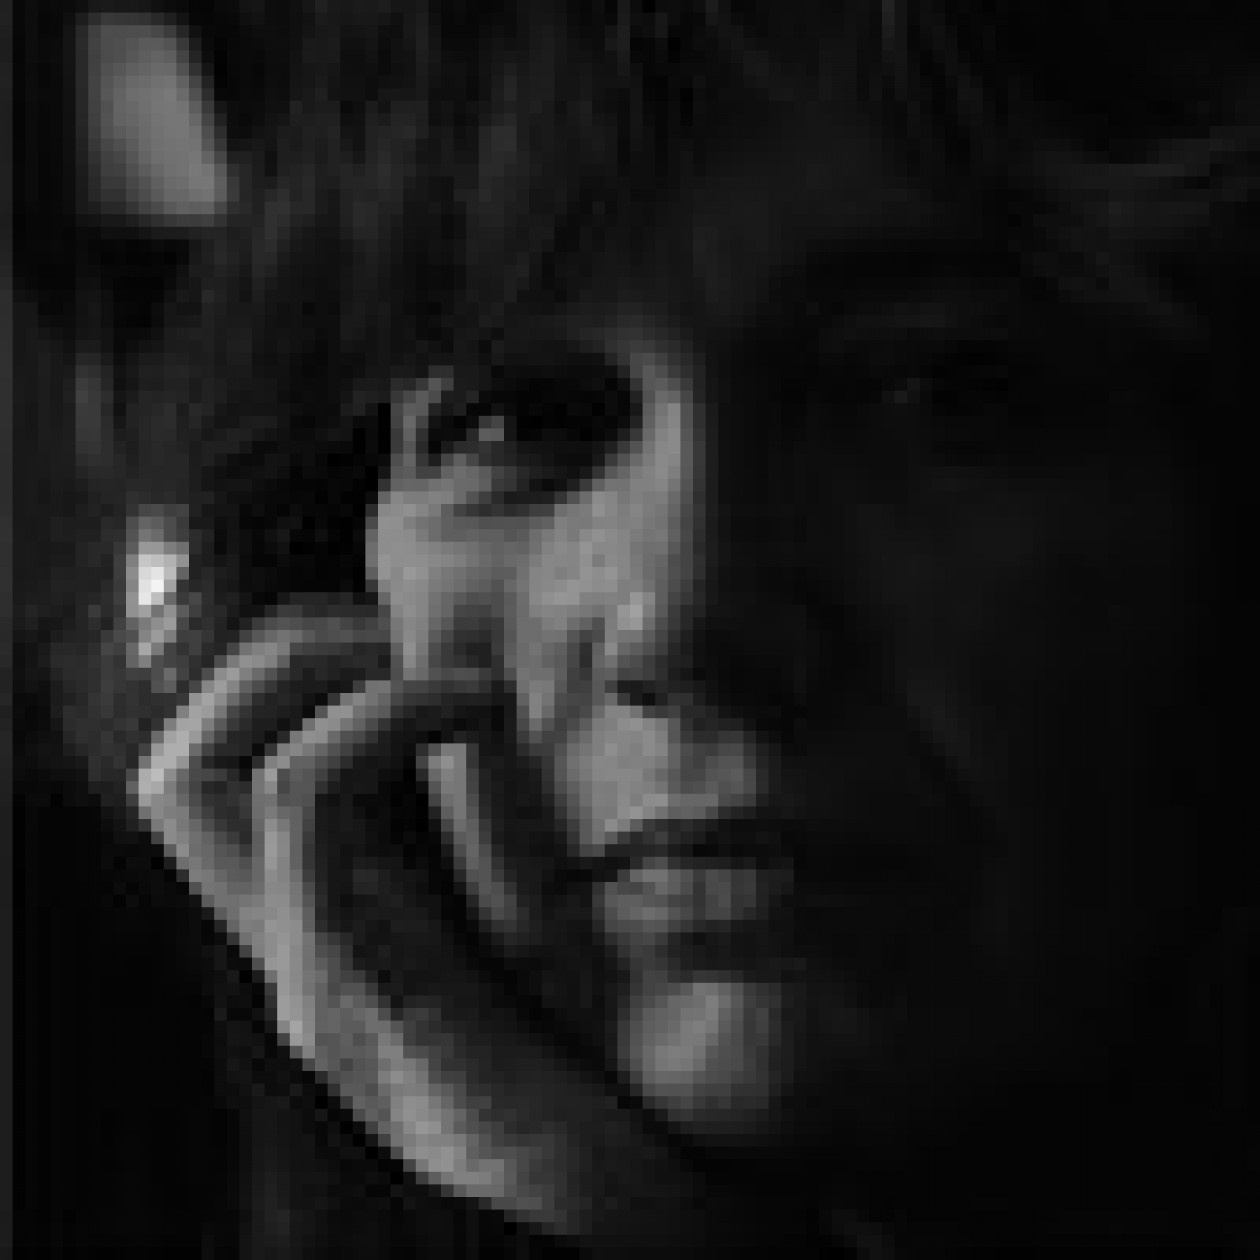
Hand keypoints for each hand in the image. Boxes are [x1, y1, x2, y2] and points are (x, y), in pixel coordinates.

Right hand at [130, 601, 831, 1255]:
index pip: (222, 776)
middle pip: (181, 772)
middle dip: (275, 657)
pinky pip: (306, 815)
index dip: (282, 672)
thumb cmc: (616, 1063)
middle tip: (392, 629)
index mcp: (343, 928)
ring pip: (204, 786)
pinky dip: (376, 724)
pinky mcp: (356, 1001)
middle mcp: (299, 951)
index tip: (397, 631)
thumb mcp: (540, 929)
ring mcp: (311, 981)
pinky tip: (478, 708)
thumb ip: (501, 854)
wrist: (647, 1215)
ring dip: (312, 676)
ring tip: (437, 666)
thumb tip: (536, 724)